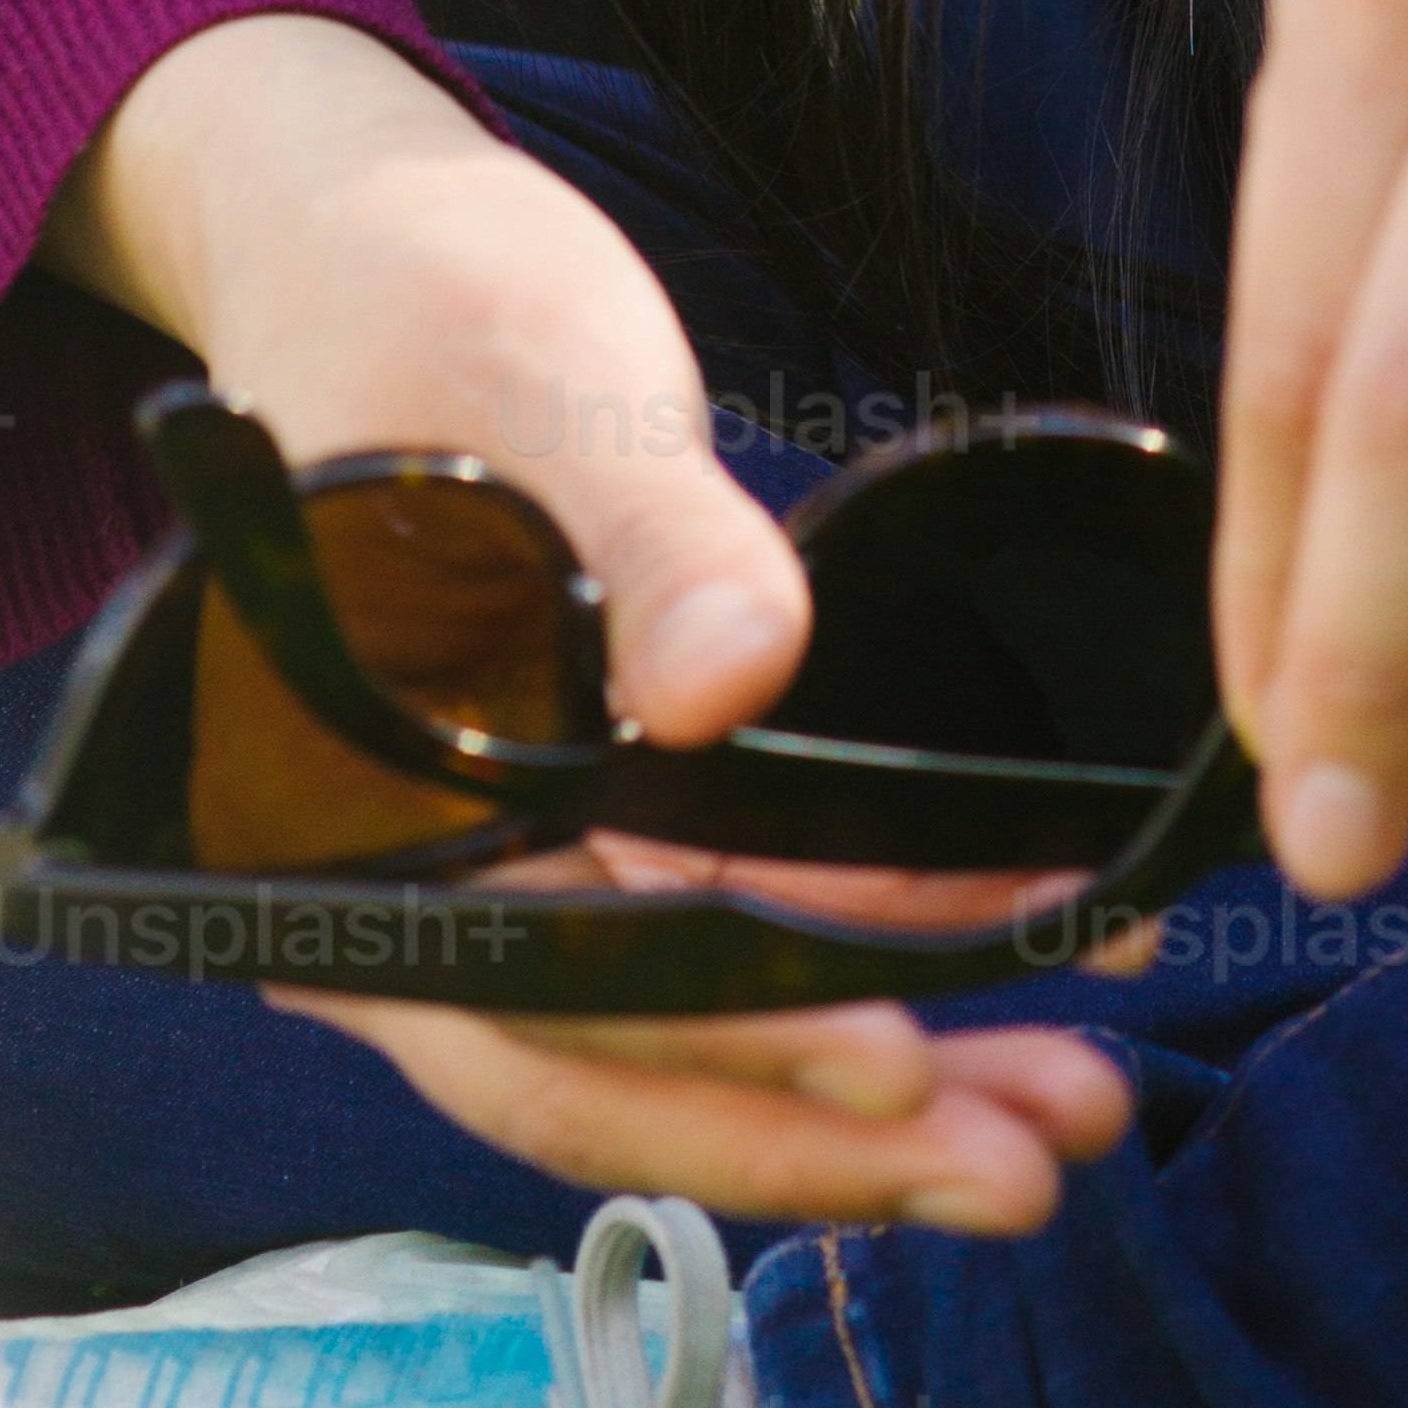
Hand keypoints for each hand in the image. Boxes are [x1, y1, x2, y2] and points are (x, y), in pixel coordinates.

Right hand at [50, 10, 1139, 1239]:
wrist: (372, 248)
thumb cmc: (428, 298)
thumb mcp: (537, 379)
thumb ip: (642, 534)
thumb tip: (735, 679)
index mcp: (344, 814)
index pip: (545, 987)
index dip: (723, 1039)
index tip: (898, 1055)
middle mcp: (401, 892)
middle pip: (617, 1070)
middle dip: (829, 1133)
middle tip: (1036, 1160)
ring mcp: (488, 877)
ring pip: (670, 1049)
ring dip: (860, 1106)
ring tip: (1062, 1113)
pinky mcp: (573, 841)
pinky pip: (699, 962)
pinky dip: (840, 995)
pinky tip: (993, 1008)